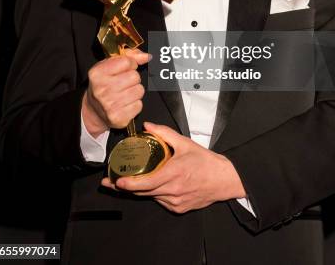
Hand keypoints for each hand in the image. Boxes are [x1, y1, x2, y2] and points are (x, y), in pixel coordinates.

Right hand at [82, 49, 150, 136]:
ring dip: (135, 91)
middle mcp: (101, 90)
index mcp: (97, 74)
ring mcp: (109, 105)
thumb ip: (129, 56)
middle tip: (124, 82)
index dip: (130, 64)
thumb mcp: (109, 65)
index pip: (127, 62)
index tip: (125, 68)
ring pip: (139, 90)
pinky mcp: (118, 118)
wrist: (94, 110)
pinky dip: (135, 104)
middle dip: (133, 78)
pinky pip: (139, 105)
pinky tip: (125, 103)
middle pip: (135, 77)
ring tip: (125, 93)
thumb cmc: (103, 84)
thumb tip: (147, 56)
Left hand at [101, 122, 245, 212]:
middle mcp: (172, 191)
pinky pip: (161, 201)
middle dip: (124, 188)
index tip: (117, 181)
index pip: (146, 183)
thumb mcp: (185, 143)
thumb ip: (164, 133)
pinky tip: (152, 185)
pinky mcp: (178, 208)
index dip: (129, 184)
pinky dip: (154, 193)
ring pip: (151, 197)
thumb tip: (148, 126)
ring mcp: (175, 202)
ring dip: (139, 190)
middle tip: (110, 182)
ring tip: (126, 183)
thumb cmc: (206, 162)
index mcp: (173, 174)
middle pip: (143, 192)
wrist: (224, 180)